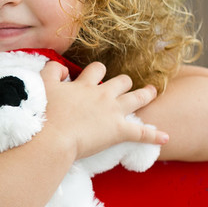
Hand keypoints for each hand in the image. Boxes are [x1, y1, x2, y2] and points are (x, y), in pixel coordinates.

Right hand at [39, 61, 168, 160]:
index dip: (97, 72)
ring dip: (146, 94)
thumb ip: (51, 72)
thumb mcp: (42, 85)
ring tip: (152, 92)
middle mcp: (102, 95)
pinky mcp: (118, 131)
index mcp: (84, 85)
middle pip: (121, 81)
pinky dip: (154, 135)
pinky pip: (141, 133)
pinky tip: (165, 137)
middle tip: (125, 85)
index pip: (97, 69)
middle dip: (124, 82)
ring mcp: (113, 112)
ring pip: (137, 98)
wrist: (51, 138)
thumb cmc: (43, 114)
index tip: (94, 77)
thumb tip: (61, 68)